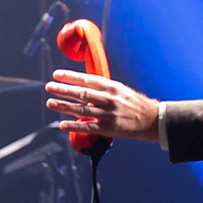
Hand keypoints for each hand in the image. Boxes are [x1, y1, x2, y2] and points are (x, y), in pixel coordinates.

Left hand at [46, 70, 161, 140]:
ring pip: (81, 110)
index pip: (87, 80)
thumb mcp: (122, 91)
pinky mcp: (108, 128)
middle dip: (63, 90)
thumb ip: (103, 89)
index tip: (57, 75)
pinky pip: (87, 127)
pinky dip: (74, 126)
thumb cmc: (136, 105)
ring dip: (63, 106)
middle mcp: (109, 100)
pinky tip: (63, 124)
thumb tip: (83, 85)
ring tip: (50, 103)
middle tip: (49, 87)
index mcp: (112, 88)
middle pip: (81, 93)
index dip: (71, 77)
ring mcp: (108, 114)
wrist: (153, 120)